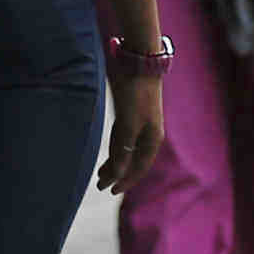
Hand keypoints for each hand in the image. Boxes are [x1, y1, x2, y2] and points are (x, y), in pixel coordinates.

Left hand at [97, 70, 165, 195]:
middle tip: (100, 185)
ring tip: (101, 174)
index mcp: (152, 139)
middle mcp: (148, 134)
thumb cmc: (136, 93)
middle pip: (132, 160)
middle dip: (117, 174)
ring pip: (126, 149)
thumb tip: (118, 174)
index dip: (126, 180)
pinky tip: (108, 154)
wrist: (139, 63)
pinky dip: (115, 149)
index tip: (110, 190)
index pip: (139, 167)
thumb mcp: (129, 123)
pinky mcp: (130, 114)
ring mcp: (140, 124)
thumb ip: (123, 149)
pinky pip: (122, 138)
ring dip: (115, 162)